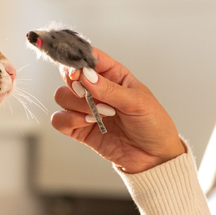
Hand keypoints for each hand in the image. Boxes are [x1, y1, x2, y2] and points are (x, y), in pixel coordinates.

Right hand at [51, 48, 185, 173]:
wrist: (155, 158)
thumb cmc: (154, 125)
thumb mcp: (137, 102)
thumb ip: (109, 89)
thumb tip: (85, 75)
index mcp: (113, 75)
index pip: (89, 57)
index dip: (77, 59)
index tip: (76, 71)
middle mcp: (97, 90)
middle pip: (69, 76)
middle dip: (76, 85)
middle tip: (88, 95)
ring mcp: (87, 109)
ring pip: (62, 97)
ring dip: (77, 105)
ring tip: (100, 115)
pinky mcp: (80, 129)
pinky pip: (59, 119)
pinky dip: (69, 120)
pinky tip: (88, 124)